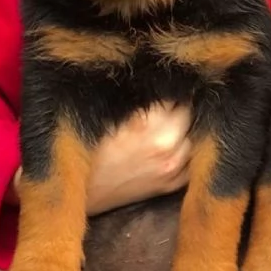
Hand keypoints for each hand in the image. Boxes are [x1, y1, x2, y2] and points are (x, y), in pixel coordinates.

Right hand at [6, 102, 192, 214]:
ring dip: (186, 128)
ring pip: (195, 135)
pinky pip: (194, 161)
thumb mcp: (109, 113)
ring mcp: (172, 165)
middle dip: (180, 105)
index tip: (167, 84)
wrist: (75, 191)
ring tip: (172, 124)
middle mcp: (165, 143)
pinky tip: (177, 144)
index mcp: (146, 122)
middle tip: (168, 102)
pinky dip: (189, 150)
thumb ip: (139, 98)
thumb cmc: (86, 148)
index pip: (175, 93)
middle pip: (188, 112)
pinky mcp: (172, 184)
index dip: (171, 87)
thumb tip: (162, 79)